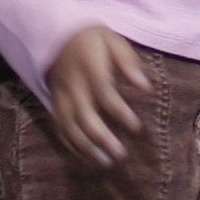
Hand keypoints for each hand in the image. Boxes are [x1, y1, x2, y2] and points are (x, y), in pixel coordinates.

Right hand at [41, 25, 149, 168]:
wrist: (57, 37)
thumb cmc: (93, 40)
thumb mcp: (113, 40)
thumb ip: (129, 63)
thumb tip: (145, 87)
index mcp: (89, 66)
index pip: (103, 92)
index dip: (119, 111)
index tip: (136, 127)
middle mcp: (72, 84)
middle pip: (84, 115)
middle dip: (101, 138)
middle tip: (120, 155)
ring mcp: (61, 96)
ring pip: (69, 126)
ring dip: (86, 147)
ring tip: (105, 162)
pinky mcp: (54, 103)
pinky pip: (59, 127)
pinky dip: (71, 145)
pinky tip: (86, 158)